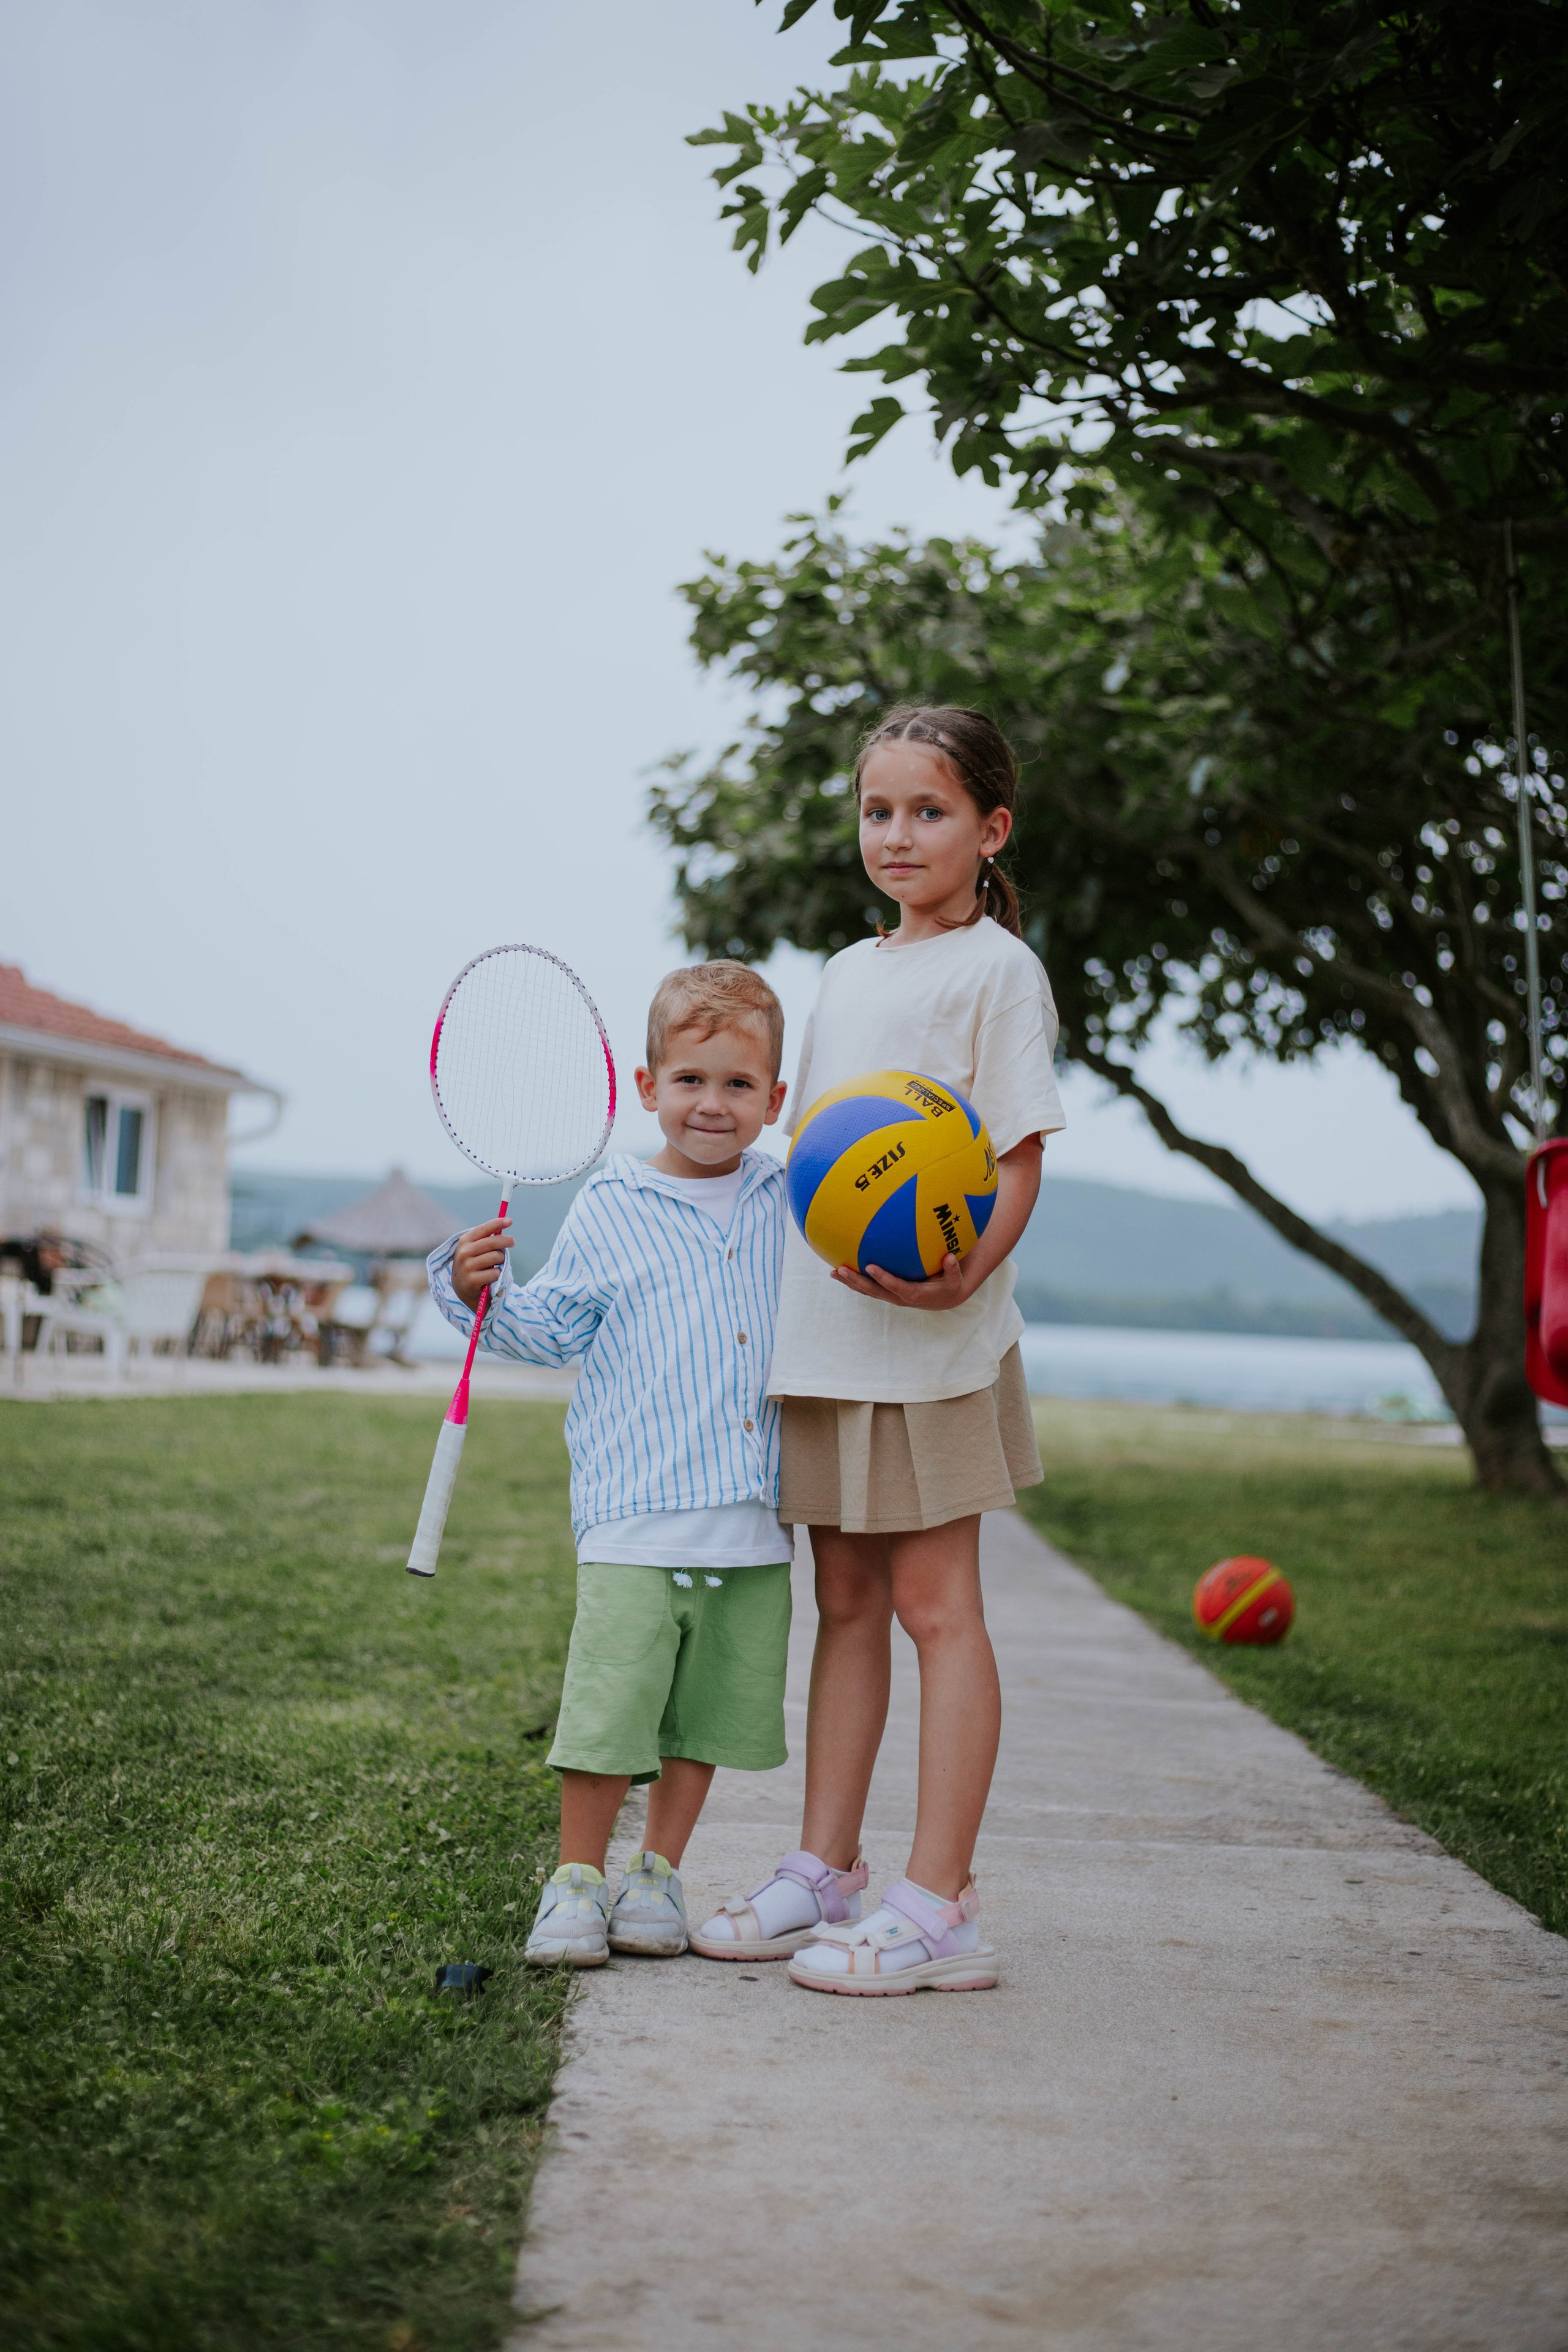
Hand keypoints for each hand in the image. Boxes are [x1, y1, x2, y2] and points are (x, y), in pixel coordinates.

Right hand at [452, 1218, 512, 1310]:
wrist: (463, 1290)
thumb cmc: (473, 1265)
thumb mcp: (474, 1250)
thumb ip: (485, 1239)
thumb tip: (504, 1224)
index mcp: (464, 1242)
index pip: (483, 1229)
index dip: (497, 1224)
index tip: (509, 1220)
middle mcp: (463, 1253)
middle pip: (492, 1242)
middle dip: (506, 1241)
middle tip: (513, 1242)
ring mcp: (467, 1267)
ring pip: (496, 1257)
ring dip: (501, 1260)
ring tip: (497, 1264)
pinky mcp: (472, 1281)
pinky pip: (495, 1273)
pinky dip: (498, 1274)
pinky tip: (491, 1277)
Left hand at [831, 1253, 969, 1311]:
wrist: (943, 1299)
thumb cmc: (949, 1285)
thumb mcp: (954, 1280)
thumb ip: (952, 1270)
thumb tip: (951, 1257)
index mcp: (913, 1294)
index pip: (895, 1286)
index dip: (883, 1278)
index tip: (870, 1266)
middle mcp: (898, 1297)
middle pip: (873, 1291)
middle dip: (856, 1281)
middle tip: (840, 1269)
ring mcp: (890, 1296)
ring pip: (867, 1290)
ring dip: (850, 1282)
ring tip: (833, 1272)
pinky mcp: (886, 1292)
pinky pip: (868, 1287)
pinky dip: (854, 1280)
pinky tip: (841, 1270)